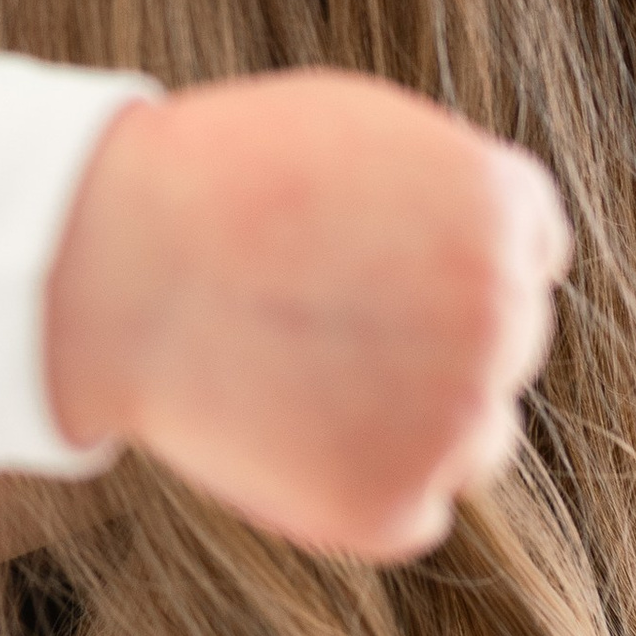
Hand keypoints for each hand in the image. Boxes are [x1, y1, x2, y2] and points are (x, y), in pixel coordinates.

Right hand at [45, 71, 572, 559]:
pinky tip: (283, 426)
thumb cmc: (212, 182)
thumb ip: (452, 186)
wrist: (107, 268)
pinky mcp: (392, 505)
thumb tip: (511, 250)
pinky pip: (414, 507)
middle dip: (430, 336)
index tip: (370, 263)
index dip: (441, 255)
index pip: (528, 254)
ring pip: (476, 438)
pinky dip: (358, 482)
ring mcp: (453, 419)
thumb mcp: (360, 128)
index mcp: (502, 213)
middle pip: (503, 346)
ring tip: (298, 375)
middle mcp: (504, 318)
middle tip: (316, 320)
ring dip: (413, 419)